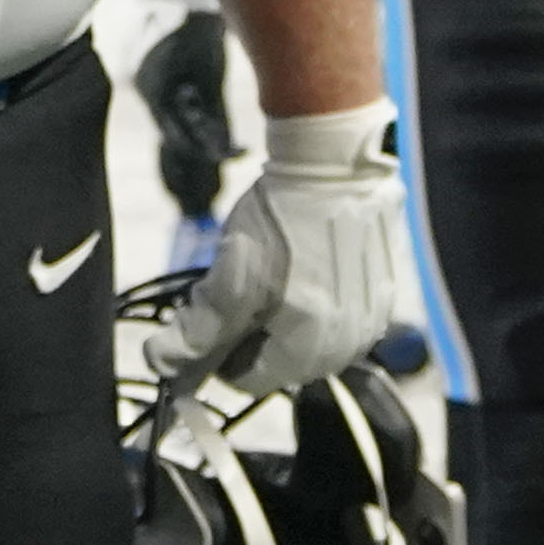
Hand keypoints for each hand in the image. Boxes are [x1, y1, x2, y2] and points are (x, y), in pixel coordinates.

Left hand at [165, 107, 409, 393]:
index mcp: (312, 350)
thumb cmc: (279, 221)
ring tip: (266, 275)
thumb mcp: (230, 277)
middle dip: (249, 336)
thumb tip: (161, 364)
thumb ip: (198, 330)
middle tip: (233, 292)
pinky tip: (299, 266)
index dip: (217, 355)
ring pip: (308, 339)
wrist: (334, 163)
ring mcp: (372, 320)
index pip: (251, 381)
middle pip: (282, 363)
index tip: (205, 321)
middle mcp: (350, 346)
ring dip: (279, 320)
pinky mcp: (382, 291)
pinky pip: (336, 316)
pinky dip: (310, 302)